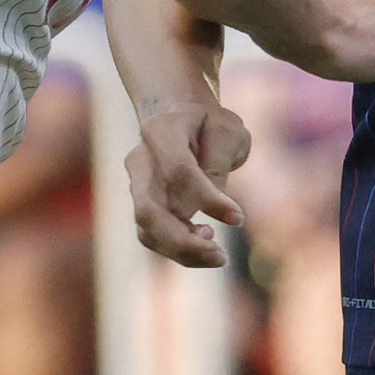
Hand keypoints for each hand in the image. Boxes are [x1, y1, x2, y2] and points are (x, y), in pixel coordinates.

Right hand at [126, 95, 255, 268]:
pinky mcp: (142, 205)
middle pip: (148, 210)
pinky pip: (152, 236)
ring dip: (181, 251)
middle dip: (183, 241)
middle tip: (221, 256)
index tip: (239, 218)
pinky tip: (205, 246)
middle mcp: (140, 160)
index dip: (208, 200)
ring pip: (146, 229)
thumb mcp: (226, 130)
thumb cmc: (208, 123)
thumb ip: (219, 163)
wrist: (181, 118)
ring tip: (218, 254)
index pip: (179, 172)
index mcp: (160, 131)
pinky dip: (178, 250)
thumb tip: (216, 208)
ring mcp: (136, 185)